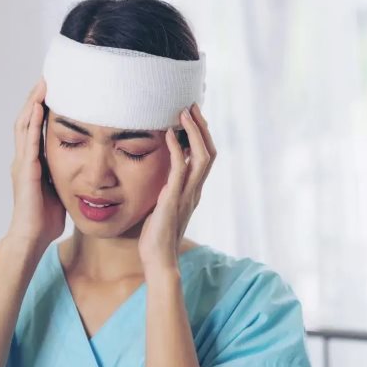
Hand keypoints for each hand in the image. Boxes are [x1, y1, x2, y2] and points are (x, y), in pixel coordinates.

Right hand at [6, 77, 65, 250]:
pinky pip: (28, 140)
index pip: (36, 126)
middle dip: (36, 97)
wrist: (32, 237)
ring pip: (24, 123)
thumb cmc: (46, 217)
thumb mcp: (60, 188)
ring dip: (33, 102)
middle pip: (27, 119)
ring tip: (43, 82)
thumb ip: (66, 173)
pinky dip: (32, 121)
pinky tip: (38, 106)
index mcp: (33, 161)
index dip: (43, 107)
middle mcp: (24, 157)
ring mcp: (22, 162)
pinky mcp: (26, 170)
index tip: (56, 88)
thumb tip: (83, 165)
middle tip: (48, 76)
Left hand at [138, 103, 216, 276]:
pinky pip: (180, 169)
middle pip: (209, 152)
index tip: (192, 117)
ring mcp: (187, 194)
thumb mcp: (163, 207)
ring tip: (184, 113)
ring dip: (194, 132)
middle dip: (202, 128)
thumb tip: (159, 178)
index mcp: (193, 191)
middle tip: (192, 107)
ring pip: (202, 157)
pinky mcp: (173, 199)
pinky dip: (178, 149)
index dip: (202, 136)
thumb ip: (166, 191)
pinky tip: (170, 135)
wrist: (159, 260)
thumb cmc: (157, 236)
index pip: (205, 157)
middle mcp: (195, 190)